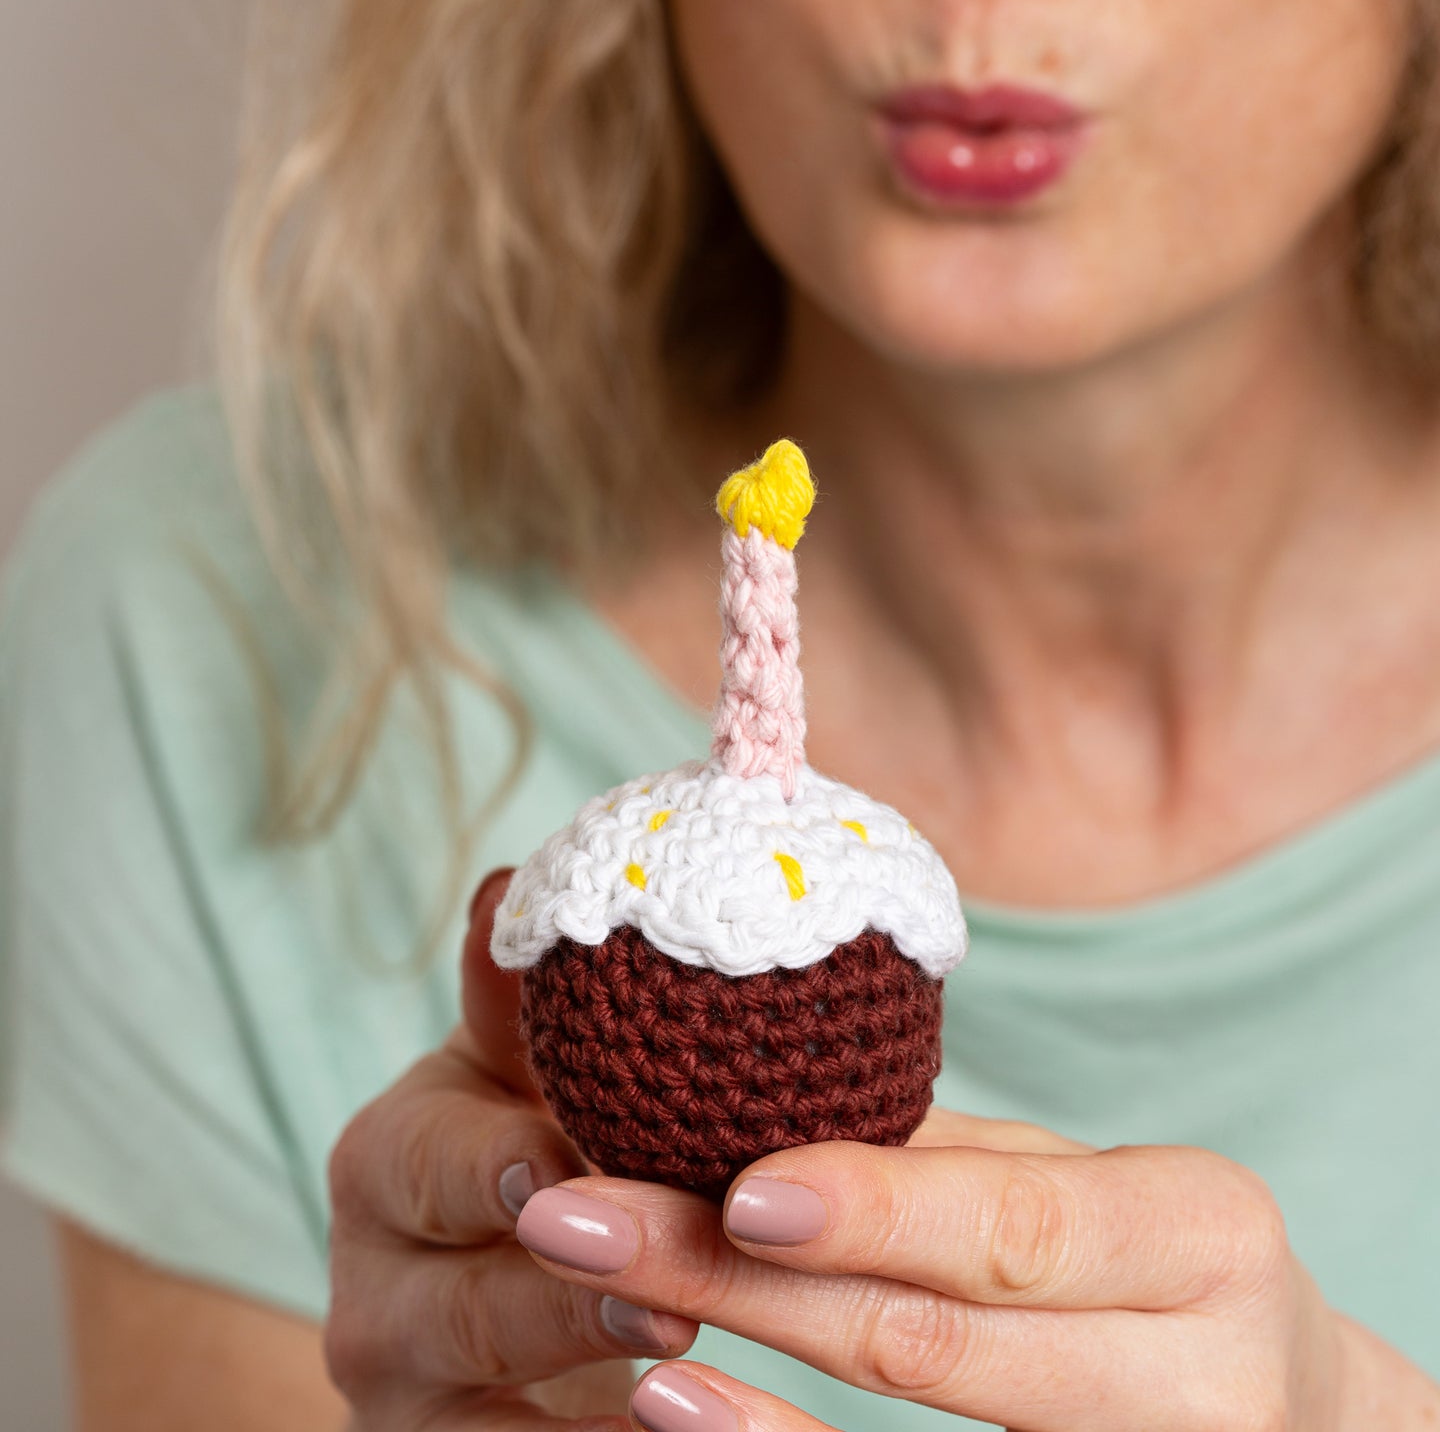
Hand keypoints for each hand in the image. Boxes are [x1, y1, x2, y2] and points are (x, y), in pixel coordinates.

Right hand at [323, 870, 698, 1430]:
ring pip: (491, 1405)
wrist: (504, 1286)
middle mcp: (373, 1287)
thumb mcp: (514, 1071)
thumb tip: (508, 882)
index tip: (565, 1164)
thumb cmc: (521, 1139)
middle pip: (465, 1303)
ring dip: (590, 1380)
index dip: (500, 1165)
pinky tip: (677, 1427)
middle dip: (565, 1292)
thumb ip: (512, 997)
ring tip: (688, 1353)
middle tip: (667, 1285)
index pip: (429, 1164)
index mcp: (386, 1165)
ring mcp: (407, 1392)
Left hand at [512, 1109, 1436, 1431]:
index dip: (880, 1208)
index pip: (1022, 1225)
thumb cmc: (1145, 1260)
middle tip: (581, 1218)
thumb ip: (939, 1159)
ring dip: (745, 1377)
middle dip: (741, 1274)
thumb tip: (738, 1094)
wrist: (1276, 1401)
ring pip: (919, 1429)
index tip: (738, 1185)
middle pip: (939, 1337)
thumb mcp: (1075, 1184)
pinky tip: (679, 1401)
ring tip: (607, 1310)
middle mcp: (1206, 1375)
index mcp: (1205, 1234)